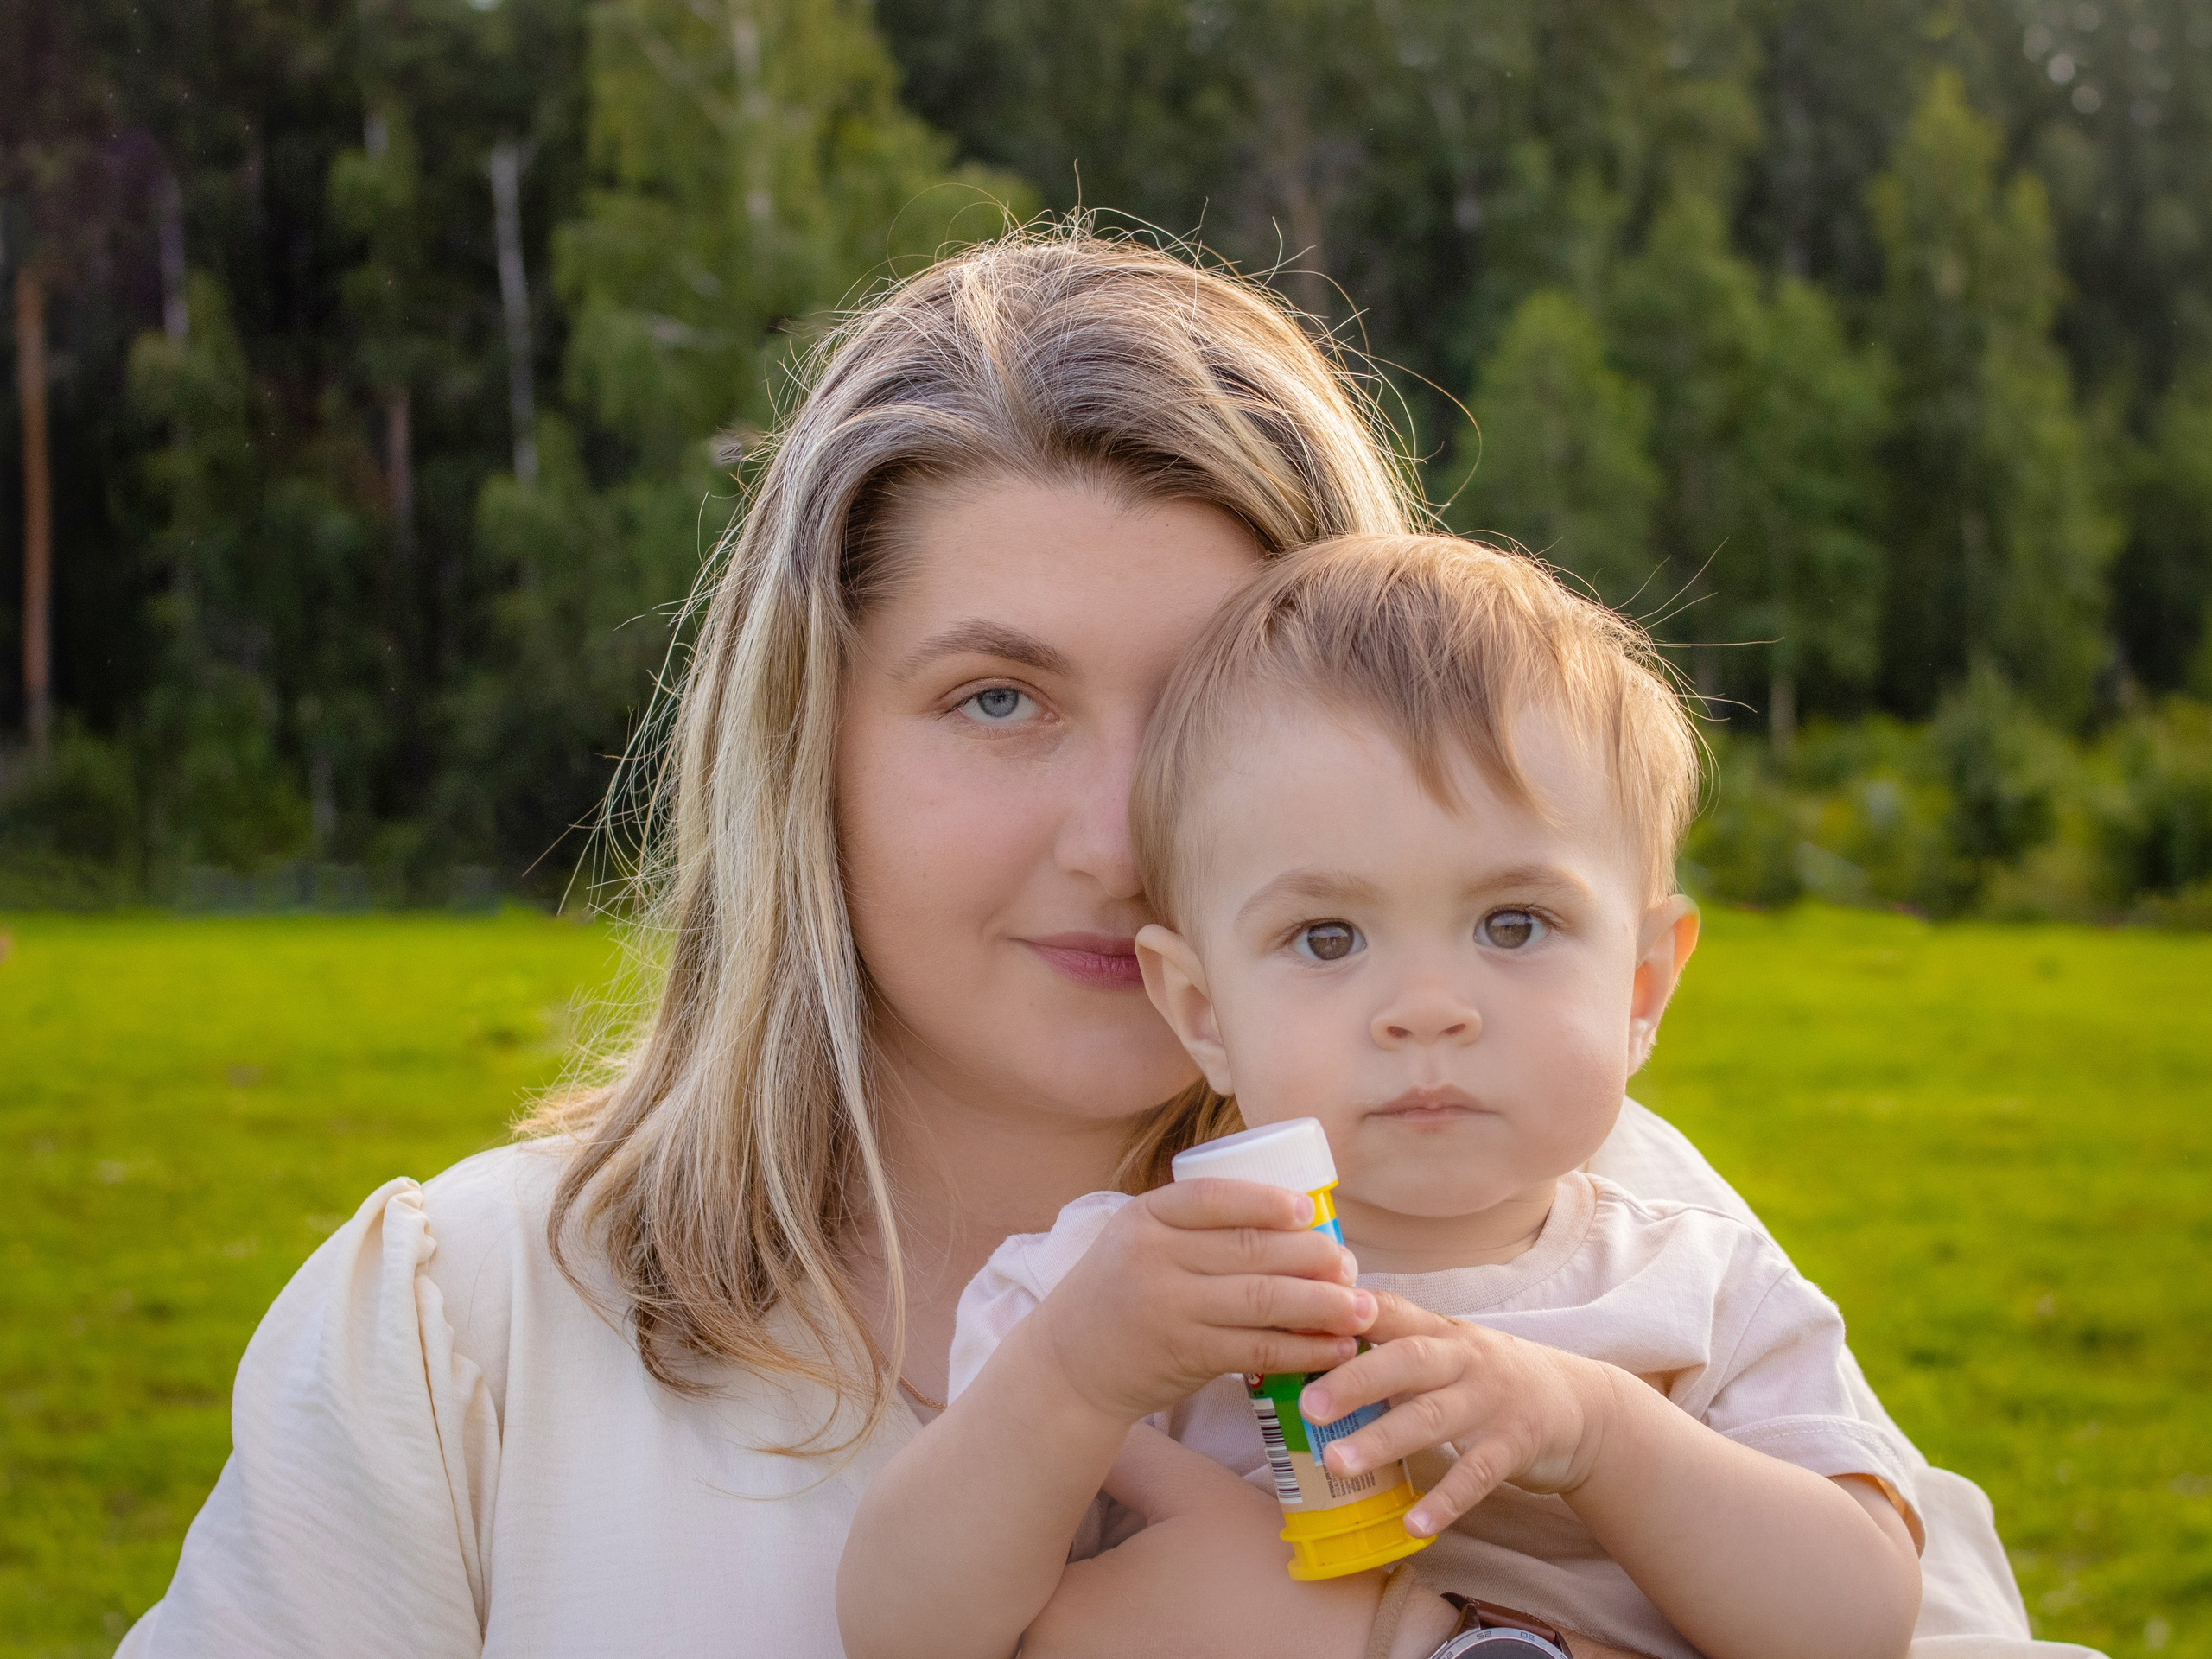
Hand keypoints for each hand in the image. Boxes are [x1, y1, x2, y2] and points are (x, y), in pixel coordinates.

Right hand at [1023, 1178, 1377, 1423]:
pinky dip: (1302, 1349)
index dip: (1267, 1201)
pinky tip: (1334, 1348)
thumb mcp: (1141, 1240)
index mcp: (1145, 1216)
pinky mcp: (1185, 1355)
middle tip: (1352, 1265)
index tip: (1312, 1211)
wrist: (1070, 1364)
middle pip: (1250, 1250)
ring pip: (1262, 1300)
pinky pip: (1257, 1350)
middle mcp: (1154, 1257)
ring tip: (1363, 1309)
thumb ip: (1196, 1228)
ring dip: (1322, 1305)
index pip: (1212, 1197)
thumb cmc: (1123, 1292)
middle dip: (1313, 1257)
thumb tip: (1296, 1220)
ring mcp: (1169, 1308)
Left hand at [1295, 1293, 1616, 1535]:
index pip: (1391, 1310)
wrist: (1579, 1406)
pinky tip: (1414, 1523)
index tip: (1308, 1317)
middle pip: (1407, 1361)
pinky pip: (1478, 1473)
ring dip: (1383, 1439)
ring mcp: (1492, 1400)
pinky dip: (1446, 1499)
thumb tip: (1310, 1355)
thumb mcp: (1446, 1352)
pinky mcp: (1516, 1444)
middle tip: (1309, 1405)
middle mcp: (1464, 1358)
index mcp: (1439, 1331)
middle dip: (1355, 1381)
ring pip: (1433, 1417)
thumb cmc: (1487, 1378)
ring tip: (1337, 1464)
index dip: (1352, 1312)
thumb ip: (1390, 1352)